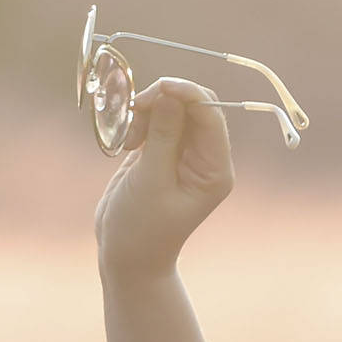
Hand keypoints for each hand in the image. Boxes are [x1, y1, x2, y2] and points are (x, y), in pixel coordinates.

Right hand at [93, 78, 235, 280]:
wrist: (126, 255)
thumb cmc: (141, 228)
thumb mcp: (150, 181)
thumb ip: (162, 136)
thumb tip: (171, 93)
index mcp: (215, 170)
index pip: (211, 117)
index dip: (188, 94)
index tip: (159, 86)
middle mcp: (206, 158)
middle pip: (194, 106)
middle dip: (164, 100)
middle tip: (136, 112)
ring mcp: (185, 153)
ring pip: (172, 109)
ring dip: (148, 112)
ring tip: (129, 142)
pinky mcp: (163, 150)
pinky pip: (156, 119)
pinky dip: (140, 121)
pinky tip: (127, 144)